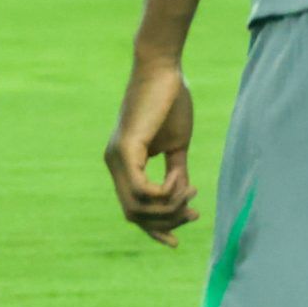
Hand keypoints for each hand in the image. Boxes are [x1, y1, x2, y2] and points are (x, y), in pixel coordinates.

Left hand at [106, 56, 197, 246]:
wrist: (164, 71)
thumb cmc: (170, 103)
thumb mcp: (176, 146)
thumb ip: (176, 172)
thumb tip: (181, 197)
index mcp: (124, 164)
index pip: (132, 209)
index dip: (155, 228)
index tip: (180, 234)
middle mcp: (113, 164)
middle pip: (134, 215)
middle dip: (166, 222)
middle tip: (194, 212)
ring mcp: (116, 158)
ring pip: (137, 207)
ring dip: (170, 207)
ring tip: (190, 191)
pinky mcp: (125, 149)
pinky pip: (141, 189)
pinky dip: (164, 192)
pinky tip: (180, 180)